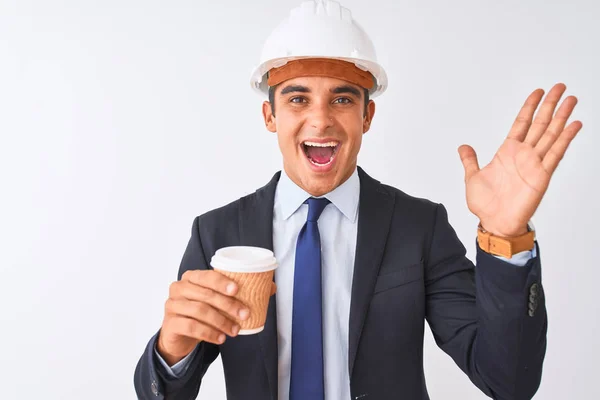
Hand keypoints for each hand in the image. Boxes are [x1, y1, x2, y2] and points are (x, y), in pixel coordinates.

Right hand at [156, 270, 276, 365]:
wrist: (178, 334)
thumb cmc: (201, 312)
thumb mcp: (218, 300)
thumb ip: (240, 293)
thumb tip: (271, 287)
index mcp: (191, 277)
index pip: (206, 275)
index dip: (221, 282)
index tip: (237, 290)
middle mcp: (179, 288)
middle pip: (205, 295)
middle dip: (228, 305)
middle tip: (245, 314)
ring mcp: (172, 305)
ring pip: (199, 311)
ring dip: (221, 321)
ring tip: (235, 331)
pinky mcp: (170, 323)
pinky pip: (191, 326)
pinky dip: (208, 333)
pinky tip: (220, 338)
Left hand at [458, 83, 582, 236]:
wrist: (495, 223)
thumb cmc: (486, 205)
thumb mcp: (472, 177)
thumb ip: (470, 160)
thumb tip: (463, 147)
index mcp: (507, 152)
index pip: (521, 123)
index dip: (529, 107)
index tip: (538, 92)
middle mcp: (523, 155)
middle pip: (540, 124)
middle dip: (550, 105)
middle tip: (560, 86)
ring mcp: (534, 164)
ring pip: (551, 134)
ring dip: (562, 116)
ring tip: (571, 99)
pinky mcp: (542, 175)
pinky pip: (556, 154)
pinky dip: (566, 138)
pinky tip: (574, 124)